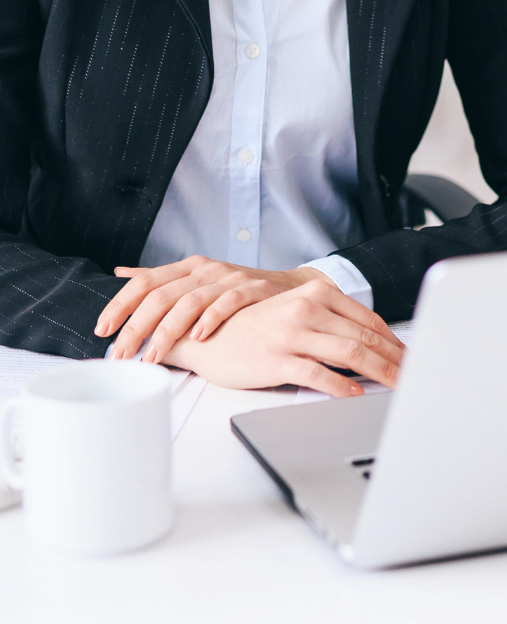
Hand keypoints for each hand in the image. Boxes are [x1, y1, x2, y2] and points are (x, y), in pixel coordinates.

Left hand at [96, 255, 327, 360]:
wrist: (288, 287)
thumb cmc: (235, 290)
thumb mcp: (195, 280)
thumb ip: (159, 278)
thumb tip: (121, 273)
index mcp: (187, 267)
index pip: (145, 281)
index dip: (121, 304)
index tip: (102, 330)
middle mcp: (205, 269)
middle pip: (161, 295)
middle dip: (137, 327)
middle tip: (121, 354)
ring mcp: (229, 277)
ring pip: (190, 301)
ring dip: (167, 331)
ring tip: (151, 356)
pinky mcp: (253, 289)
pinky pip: (228, 302)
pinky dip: (211, 318)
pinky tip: (198, 337)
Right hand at [162, 279, 404, 395]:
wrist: (206, 334)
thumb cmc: (254, 327)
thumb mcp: (295, 314)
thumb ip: (329, 323)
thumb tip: (369, 347)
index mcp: (317, 294)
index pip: (368, 320)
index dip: (393, 342)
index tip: (411, 359)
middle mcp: (308, 308)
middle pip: (365, 338)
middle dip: (395, 361)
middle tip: (415, 377)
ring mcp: (293, 333)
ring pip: (350, 354)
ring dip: (380, 373)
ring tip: (397, 387)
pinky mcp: (277, 358)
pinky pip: (318, 374)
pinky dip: (342, 387)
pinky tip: (356, 396)